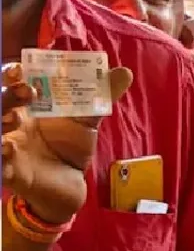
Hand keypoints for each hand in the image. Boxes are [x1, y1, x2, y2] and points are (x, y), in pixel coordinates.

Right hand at [2, 62, 132, 223]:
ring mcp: (8, 145)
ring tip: (13, 119)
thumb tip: (125, 72)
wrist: (70, 182)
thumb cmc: (69, 144)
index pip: (11, 82)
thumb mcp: (86, 119)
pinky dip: (1, 156)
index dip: (12, 73)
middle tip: (27, 92)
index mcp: (27, 105)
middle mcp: (11, 122)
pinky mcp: (10, 171)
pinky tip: (8, 149)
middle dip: (8, 94)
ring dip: (0, 122)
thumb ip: (102, 96)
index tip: (22, 68)